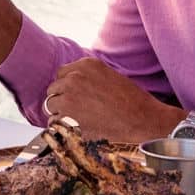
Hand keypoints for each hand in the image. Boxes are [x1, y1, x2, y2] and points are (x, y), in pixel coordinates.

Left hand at [42, 58, 181, 144]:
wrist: (144, 120)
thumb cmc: (132, 101)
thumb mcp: (109, 77)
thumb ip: (88, 77)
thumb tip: (70, 85)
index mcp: (86, 65)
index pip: (62, 73)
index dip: (66, 86)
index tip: (73, 96)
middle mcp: (74, 78)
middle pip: (54, 88)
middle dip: (61, 98)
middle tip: (75, 111)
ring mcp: (69, 98)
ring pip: (51, 104)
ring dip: (60, 112)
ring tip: (77, 121)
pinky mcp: (68, 118)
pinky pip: (54, 122)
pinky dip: (62, 127)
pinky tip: (77, 129)